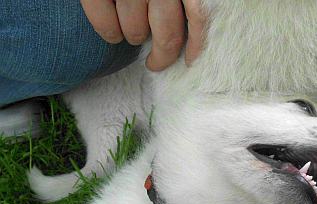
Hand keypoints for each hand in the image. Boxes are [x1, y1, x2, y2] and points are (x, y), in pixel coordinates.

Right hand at [80, 0, 205, 70]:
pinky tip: (113, 34)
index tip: (189, 60)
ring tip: (134, 32)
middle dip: (162, 55)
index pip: (198, 17)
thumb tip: (191, 28)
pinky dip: (109, 33)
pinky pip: (106, 23)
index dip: (196, 44)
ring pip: (136, 30)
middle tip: (156, 61)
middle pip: (167, 33)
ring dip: (135, 37)